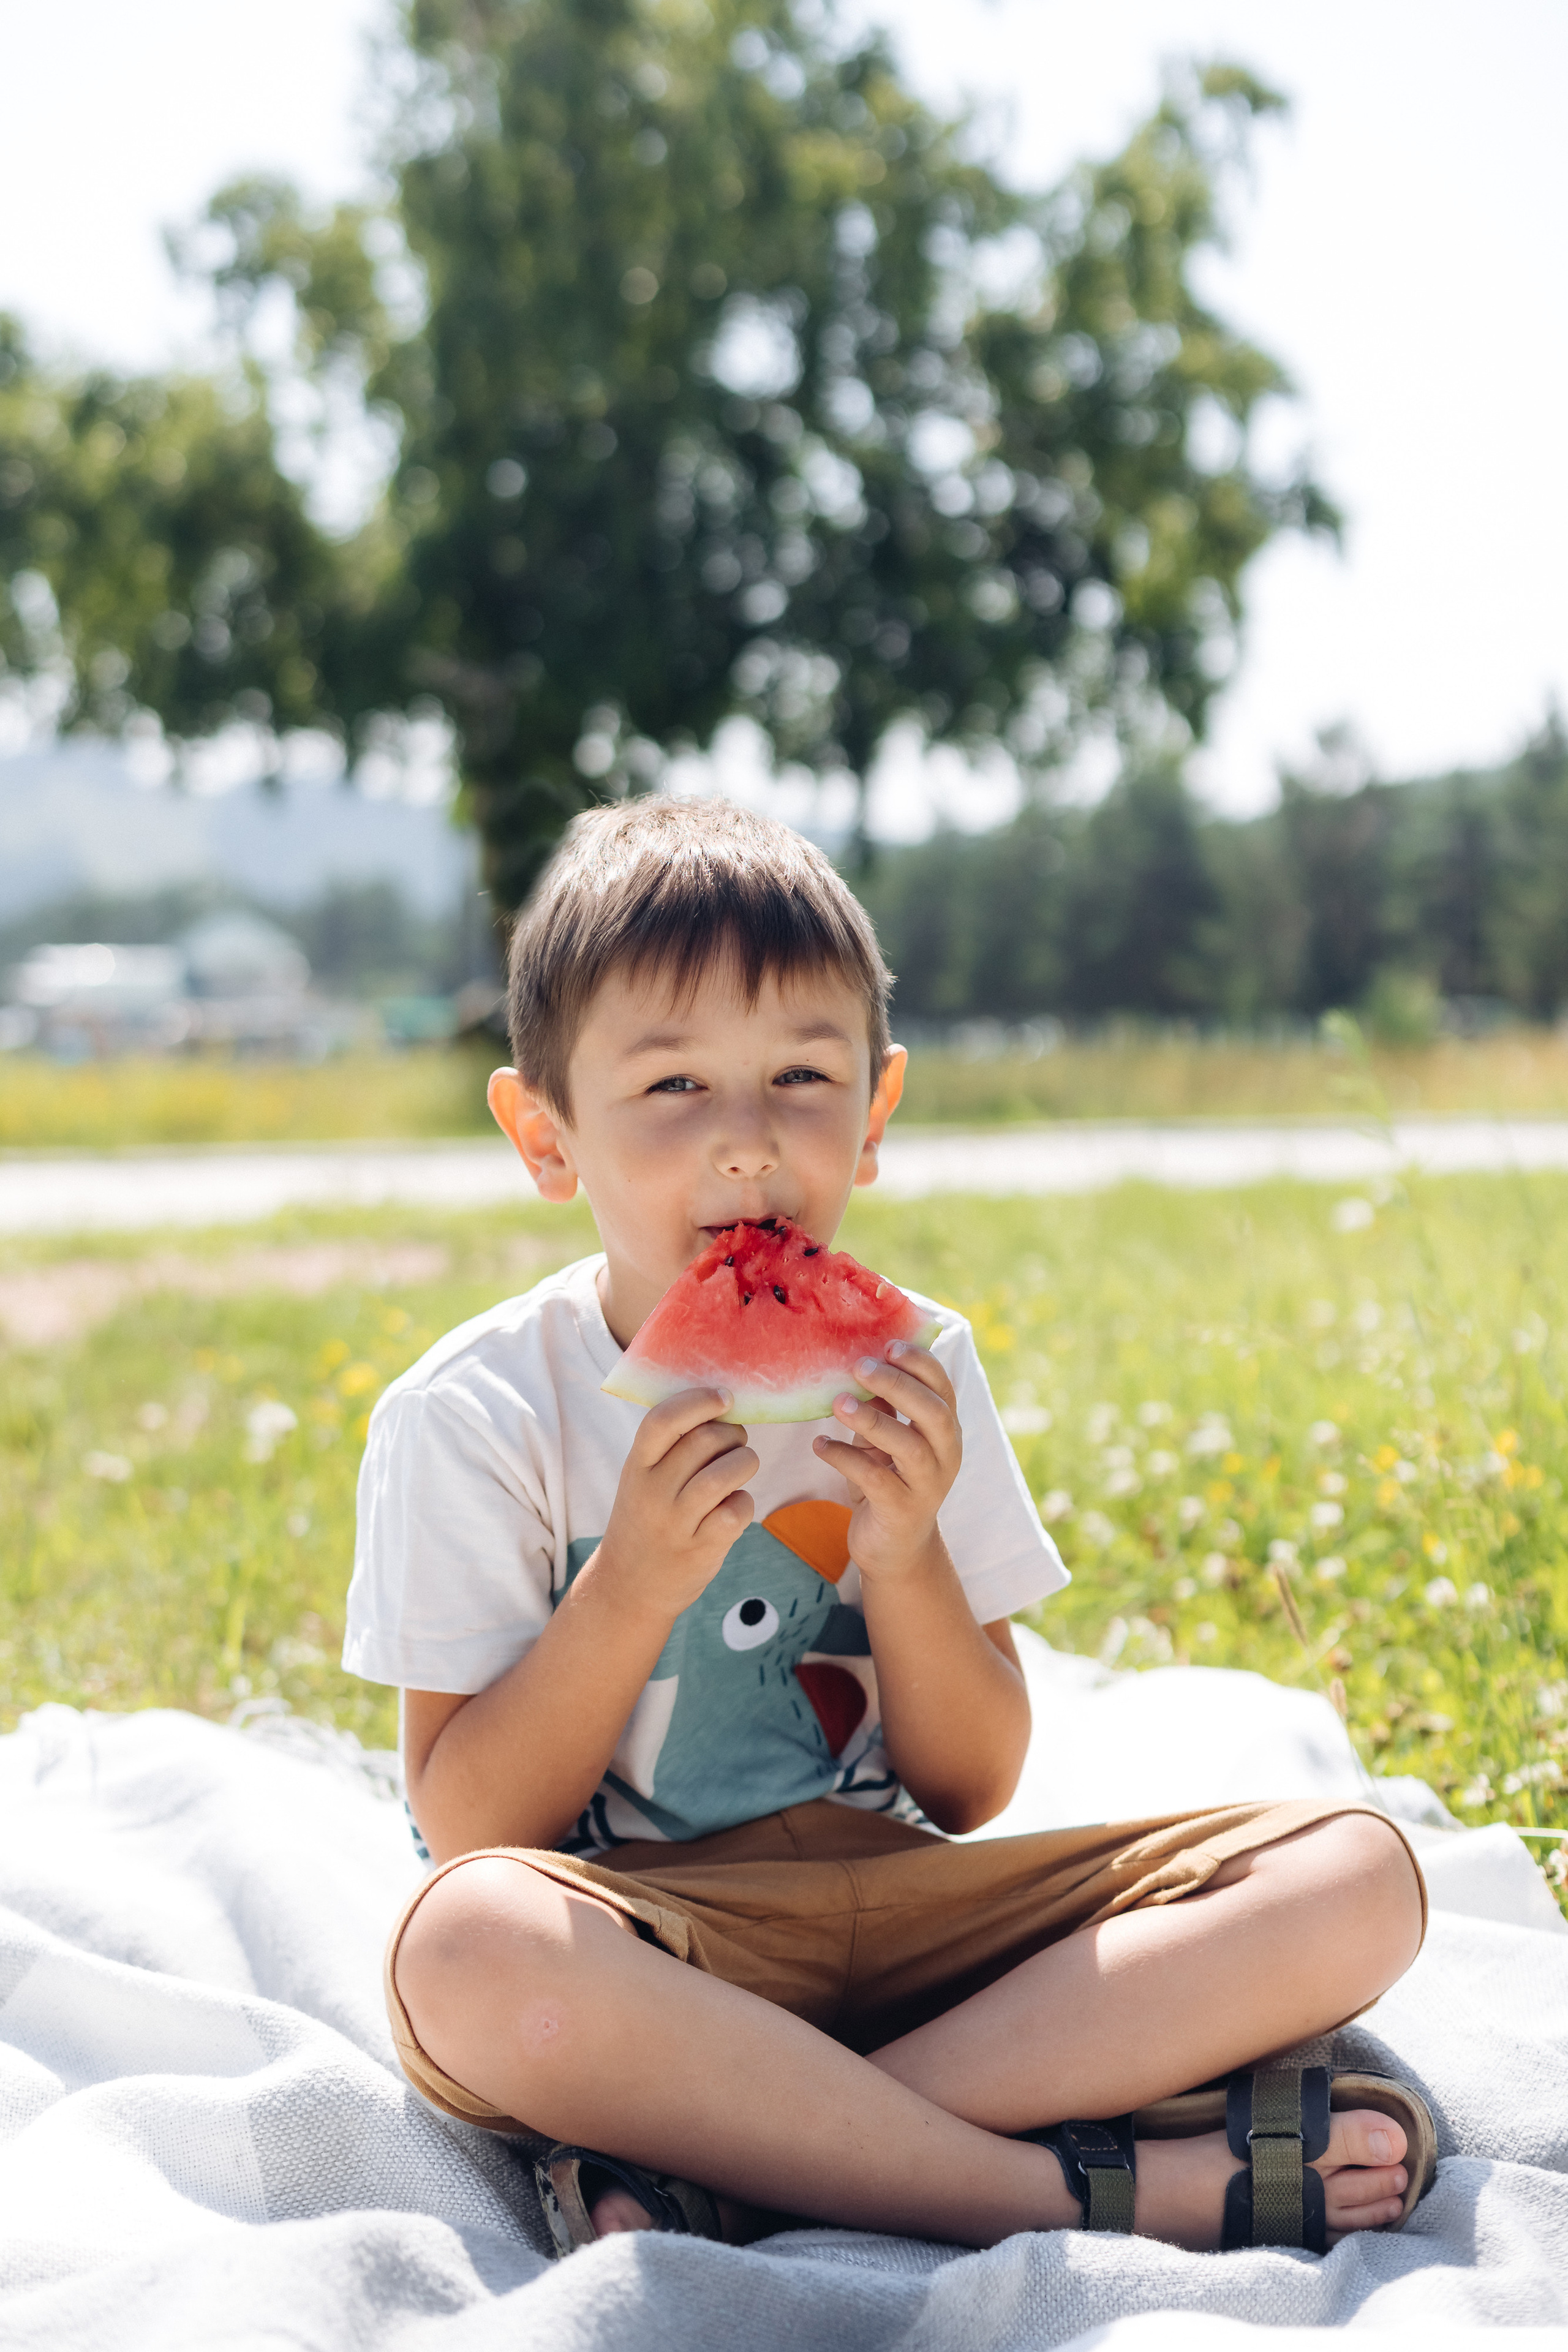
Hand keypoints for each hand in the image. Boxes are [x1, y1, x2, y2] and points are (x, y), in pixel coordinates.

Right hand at [592, 1389, 757, 1623]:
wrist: (628, 1586)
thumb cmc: (645, 1520)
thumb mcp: (641, 1480)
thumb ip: (670, 1447)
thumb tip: (721, 1404)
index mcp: (637, 1467)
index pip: (663, 1420)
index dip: (698, 1401)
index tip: (724, 1396)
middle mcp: (653, 1492)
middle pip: (704, 1441)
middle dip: (732, 1433)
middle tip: (735, 1442)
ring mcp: (676, 1522)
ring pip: (725, 1473)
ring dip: (745, 1462)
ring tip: (742, 1467)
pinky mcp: (700, 1548)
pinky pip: (737, 1511)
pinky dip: (745, 1502)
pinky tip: (735, 1506)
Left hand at [812, 1343, 961, 1582]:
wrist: (895, 1549)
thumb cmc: (888, 1482)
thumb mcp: (887, 1440)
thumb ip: (885, 1407)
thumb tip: (860, 1360)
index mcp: (946, 1431)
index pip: (943, 1388)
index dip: (920, 1363)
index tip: (888, 1344)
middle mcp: (946, 1456)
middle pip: (934, 1412)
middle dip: (898, 1384)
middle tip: (860, 1367)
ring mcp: (928, 1486)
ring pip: (908, 1446)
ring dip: (871, 1420)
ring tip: (838, 1403)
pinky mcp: (902, 1511)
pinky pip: (874, 1479)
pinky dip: (845, 1458)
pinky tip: (820, 1445)